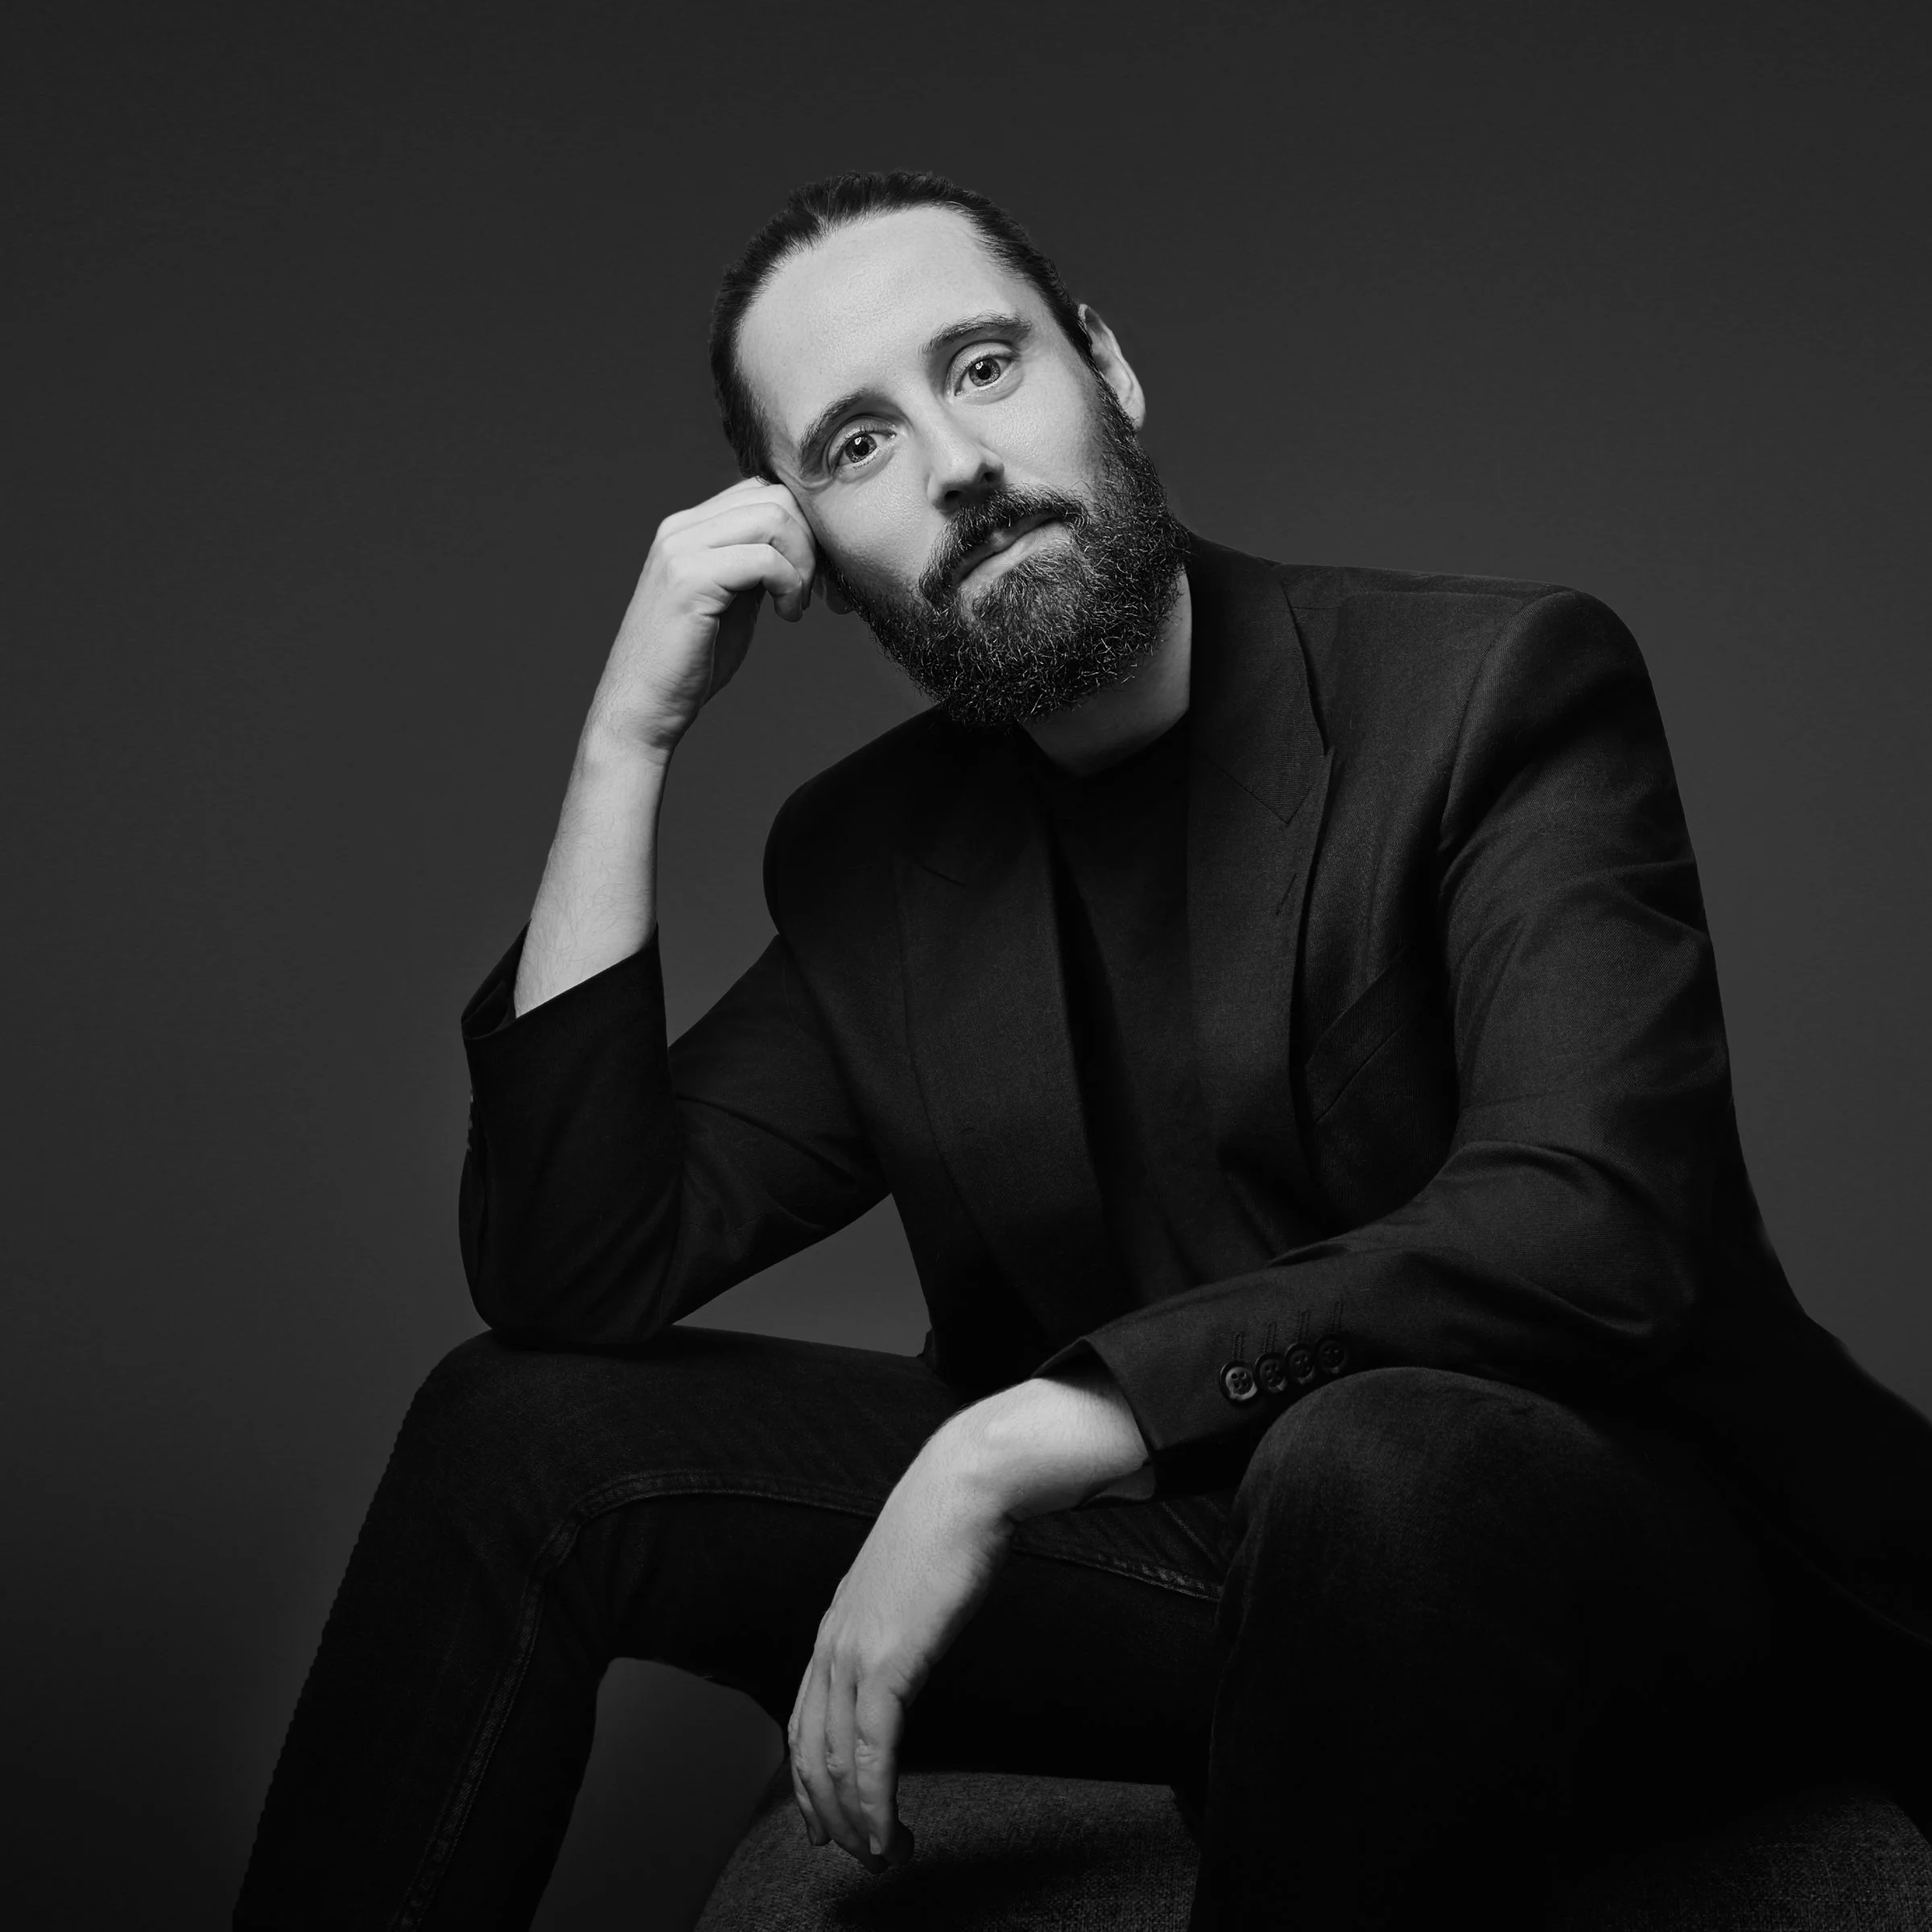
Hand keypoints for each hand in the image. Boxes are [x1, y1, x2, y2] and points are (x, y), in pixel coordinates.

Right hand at [585, 477, 817, 761]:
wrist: (644, 708)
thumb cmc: (691, 663)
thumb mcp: (733, 600)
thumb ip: (756, 565)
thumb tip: (802, 543)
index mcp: (689, 528)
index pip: (763, 491)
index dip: (804, 529)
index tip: (816, 578)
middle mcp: (681, 528)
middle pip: (775, 495)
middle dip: (812, 542)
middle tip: (815, 593)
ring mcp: (681, 550)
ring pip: (774, 517)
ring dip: (803, 564)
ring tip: (796, 606)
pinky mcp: (689, 580)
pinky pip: (764, 559)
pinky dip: (790, 586)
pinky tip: (786, 617)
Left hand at [787, 1370, 1151, 1870]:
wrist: (964, 1484)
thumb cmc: (948, 1524)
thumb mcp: (908, 1581)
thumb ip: (897, 1617)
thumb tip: (912, 1639)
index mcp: (835, 1625)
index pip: (803, 1721)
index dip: (809, 1781)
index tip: (827, 1821)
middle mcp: (832, 1643)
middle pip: (810, 1753)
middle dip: (829, 1815)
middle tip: (858, 1856)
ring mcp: (854, 1652)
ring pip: (835, 1761)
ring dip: (855, 1820)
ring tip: (880, 1855)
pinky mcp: (887, 1660)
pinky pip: (871, 1750)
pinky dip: (874, 1800)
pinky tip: (886, 1829)